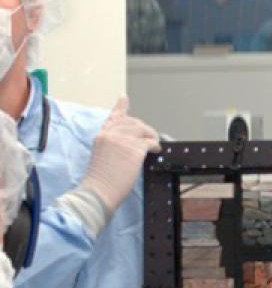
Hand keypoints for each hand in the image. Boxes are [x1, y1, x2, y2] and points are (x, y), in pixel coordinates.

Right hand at [81, 96, 159, 211]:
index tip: (124, 98)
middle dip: (144, 128)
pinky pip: (150, 142)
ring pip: (143, 130)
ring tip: (154, 145)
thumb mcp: (102, 155)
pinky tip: (156, 151)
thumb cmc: (101, 179)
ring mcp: (123, 140)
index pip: (114, 117)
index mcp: (102, 136)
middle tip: (150, 137)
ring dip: (152, 136)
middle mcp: (111, 134)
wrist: (100, 189)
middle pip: (133, 122)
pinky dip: (156, 146)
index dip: (121, 107)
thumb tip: (131, 145)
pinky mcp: (134, 149)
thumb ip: (113, 145)